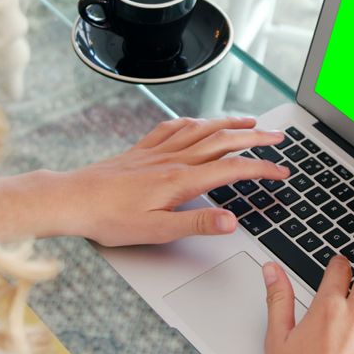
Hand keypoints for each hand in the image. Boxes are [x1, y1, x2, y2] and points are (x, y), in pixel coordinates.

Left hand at [39, 116, 288, 245]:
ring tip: (250, 122)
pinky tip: (198, 122)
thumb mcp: (156, 231)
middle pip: (224, 141)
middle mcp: (173, 159)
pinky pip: (174, 127)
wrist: (72, 200)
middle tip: (278, 137)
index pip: (232, 169)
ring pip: (202, 129)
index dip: (261, 169)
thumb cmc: (109, 219)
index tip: (281, 172)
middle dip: (255, 137)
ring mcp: (157, 151)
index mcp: (181, 180)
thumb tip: (231, 222)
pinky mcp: (142, 150)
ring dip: (230, 123)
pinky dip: (194, 122)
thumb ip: (197, 224)